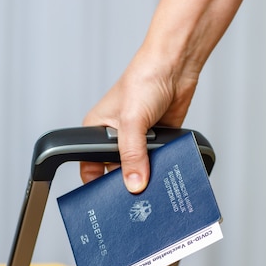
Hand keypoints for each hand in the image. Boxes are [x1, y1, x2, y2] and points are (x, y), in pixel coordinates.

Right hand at [81, 47, 198, 192]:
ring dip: (147, 175)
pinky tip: (166, 172)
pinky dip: (162, 167)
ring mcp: (138, 140)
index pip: (90, 166)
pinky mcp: (158, 140)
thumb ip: (132, 155)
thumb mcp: (132, 121)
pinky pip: (158, 162)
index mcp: (97, 130)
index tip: (109, 199)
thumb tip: (134, 184)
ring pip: (140, 168)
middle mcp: (115, 137)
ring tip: (151, 184)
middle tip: (134, 196)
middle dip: (126, 181)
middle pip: (116, 171)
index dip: (97, 183)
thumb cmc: (143, 79)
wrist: (175, 65)